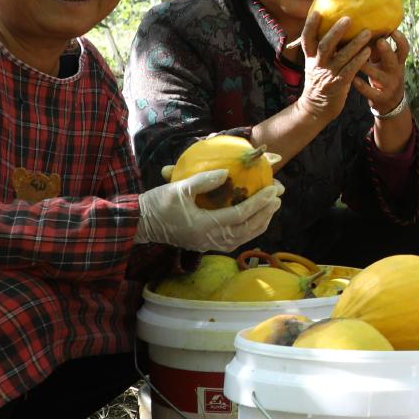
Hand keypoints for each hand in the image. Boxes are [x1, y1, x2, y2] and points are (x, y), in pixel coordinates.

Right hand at [135, 169, 284, 250]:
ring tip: (272, 209)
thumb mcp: (179, 188)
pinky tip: (254, 221)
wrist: (140, 224)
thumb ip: (204, 181)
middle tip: (278, 198)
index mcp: (205, 225)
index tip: (273, 190)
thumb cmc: (158, 204)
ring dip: (260, 223)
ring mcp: (208, 244)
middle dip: (266, 213)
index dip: (259, 203)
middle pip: (247, 229)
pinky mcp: (205, 245)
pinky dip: (248, 231)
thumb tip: (226, 174)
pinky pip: (234, 241)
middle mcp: (210, 239)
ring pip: (243, 238)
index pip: (240, 214)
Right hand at [296, 9, 375, 121]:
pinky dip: (359, 60)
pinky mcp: (338, 85)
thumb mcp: (315, 65)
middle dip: (336, 31)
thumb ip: (322, 50)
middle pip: (324, 45)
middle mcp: (317, 64)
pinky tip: (369, 52)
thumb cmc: (320, 81)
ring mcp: (327, 75)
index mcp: (310, 58)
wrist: (316, 108)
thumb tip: (334, 29)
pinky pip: (350, 70)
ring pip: (341, 57)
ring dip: (355, 44)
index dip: (310, 25)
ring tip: (368, 33)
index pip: (307, 39)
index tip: (317, 11)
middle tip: (348, 18)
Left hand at [351, 30, 410, 114]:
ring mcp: (388, 86)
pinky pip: (370, 92)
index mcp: (398, 61)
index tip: (392, 30)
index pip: (404, 49)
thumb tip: (365, 22)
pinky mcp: (380, 98)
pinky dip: (362, 86)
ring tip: (357, 60)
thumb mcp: (385, 61)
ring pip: (378, 76)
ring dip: (367, 67)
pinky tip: (353, 79)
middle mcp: (395, 72)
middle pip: (393, 61)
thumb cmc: (383, 73)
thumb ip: (378, 46)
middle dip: (387, 51)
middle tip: (379, 41)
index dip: (400, 40)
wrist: (390, 102)